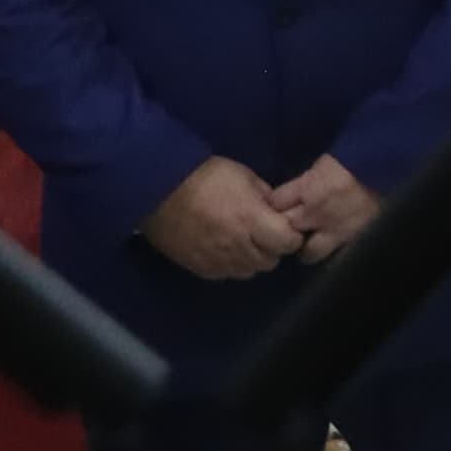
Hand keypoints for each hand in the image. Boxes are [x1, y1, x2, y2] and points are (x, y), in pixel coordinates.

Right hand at [144, 156, 307, 277]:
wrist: (159, 191)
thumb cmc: (205, 177)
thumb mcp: (243, 176)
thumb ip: (264, 196)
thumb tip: (276, 209)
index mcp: (252, 220)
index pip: (288, 243)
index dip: (292, 236)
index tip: (287, 227)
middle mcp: (238, 245)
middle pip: (270, 261)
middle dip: (273, 248)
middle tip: (265, 233)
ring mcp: (218, 260)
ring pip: (250, 271)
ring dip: (253, 258)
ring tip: (245, 241)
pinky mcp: (201, 268)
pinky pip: (227, 274)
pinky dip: (232, 264)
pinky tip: (225, 248)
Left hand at [269, 152, 383, 261]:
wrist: (396, 165)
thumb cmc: (363, 156)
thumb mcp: (329, 162)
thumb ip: (309, 180)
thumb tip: (294, 191)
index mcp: (309, 187)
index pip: (275, 202)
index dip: (274, 204)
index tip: (277, 206)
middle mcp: (317, 213)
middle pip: (285, 229)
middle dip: (285, 227)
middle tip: (290, 225)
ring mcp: (337, 232)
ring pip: (307, 253)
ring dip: (307, 247)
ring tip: (311, 242)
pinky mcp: (356, 242)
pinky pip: (337, 260)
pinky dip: (333, 258)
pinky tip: (334, 252)